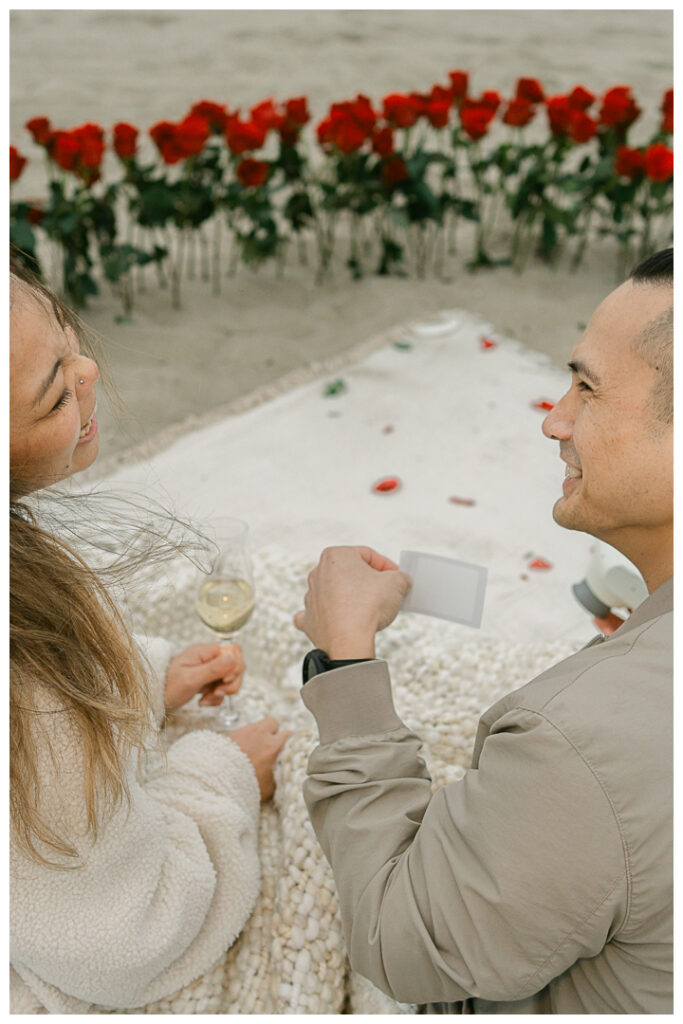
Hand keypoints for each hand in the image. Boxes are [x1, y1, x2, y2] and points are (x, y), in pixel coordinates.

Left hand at [164, 642, 244, 713]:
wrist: (154, 700)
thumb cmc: (168, 686)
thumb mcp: (191, 678)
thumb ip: (213, 668)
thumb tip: (234, 656)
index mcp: (204, 652)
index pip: (233, 652)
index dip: (234, 667)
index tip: (224, 680)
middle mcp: (208, 658)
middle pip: (235, 666)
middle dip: (231, 683)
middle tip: (217, 692)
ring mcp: (208, 670)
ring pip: (230, 680)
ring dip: (222, 693)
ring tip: (206, 700)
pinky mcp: (207, 682)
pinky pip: (221, 690)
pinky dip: (215, 698)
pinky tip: (202, 702)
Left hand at [228, 717, 292, 800]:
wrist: (216, 778)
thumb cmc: (244, 784)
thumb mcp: (268, 787)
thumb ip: (278, 776)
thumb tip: (282, 774)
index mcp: (274, 746)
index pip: (290, 735)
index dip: (289, 741)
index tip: (287, 747)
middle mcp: (261, 734)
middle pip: (273, 723)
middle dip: (273, 732)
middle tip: (269, 745)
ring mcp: (245, 731)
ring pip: (257, 725)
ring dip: (258, 733)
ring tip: (253, 748)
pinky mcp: (231, 732)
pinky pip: (242, 730)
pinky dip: (244, 737)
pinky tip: (240, 750)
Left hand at [293, 546, 410, 658]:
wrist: (348, 641)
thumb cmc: (368, 606)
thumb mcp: (396, 582)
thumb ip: (400, 577)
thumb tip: (401, 581)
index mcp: (336, 556)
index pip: (367, 554)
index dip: (386, 565)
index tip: (396, 576)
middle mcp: (318, 572)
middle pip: (350, 572)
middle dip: (368, 580)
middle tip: (386, 591)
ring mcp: (312, 596)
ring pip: (336, 591)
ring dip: (353, 597)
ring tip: (371, 609)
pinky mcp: (310, 618)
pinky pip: (322, 612)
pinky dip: (334, 615)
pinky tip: (344, 620)